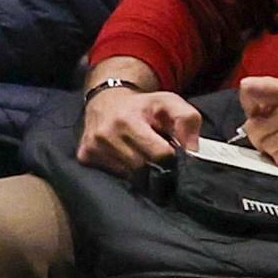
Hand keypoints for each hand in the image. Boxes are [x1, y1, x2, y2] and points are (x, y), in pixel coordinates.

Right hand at [78, 78, 208, 173]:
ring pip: (130, 175)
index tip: (172, 151)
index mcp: (127, 120)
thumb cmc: (142, 105)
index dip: (171, 156)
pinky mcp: (85, 157)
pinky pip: (114, 176)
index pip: (158, 154)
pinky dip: (125, 171)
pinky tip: (126, 157)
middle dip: (156, 165)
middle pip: (144, 168)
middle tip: (158, 154)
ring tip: (142, 153)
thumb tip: (192, 150)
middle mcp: (105, 135)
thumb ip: (188, 120)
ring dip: (142, 170)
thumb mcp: (169, 102)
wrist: (106, 101)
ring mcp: (93, 147)